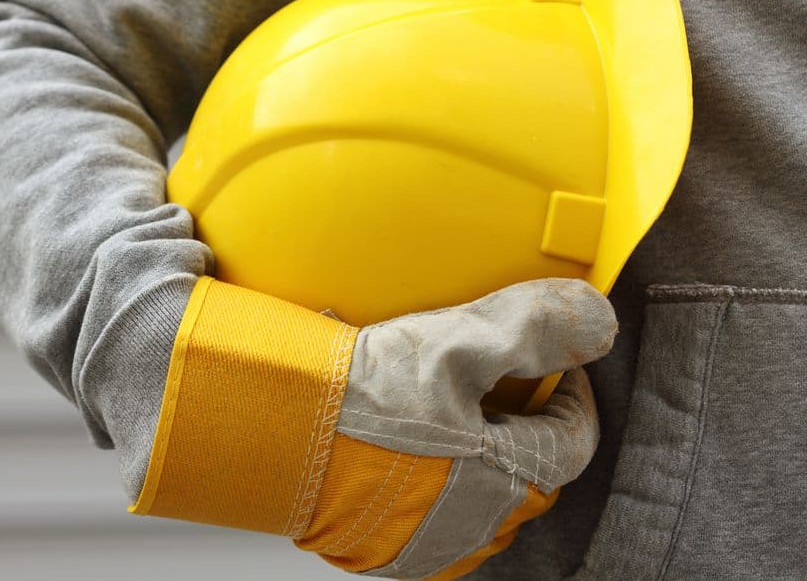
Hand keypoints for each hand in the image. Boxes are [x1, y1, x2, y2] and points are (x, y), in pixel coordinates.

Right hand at [297, 278, 616, 578]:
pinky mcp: (388, 553)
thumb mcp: (454, 346)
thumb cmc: (360, 400)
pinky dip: (442, 487)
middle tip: (504, 389)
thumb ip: (530, 329)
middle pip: (531, 474)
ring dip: (485, 463)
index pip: (573, 440)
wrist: (274, 435)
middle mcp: (477, 525)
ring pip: (487, 502)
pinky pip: (438, 521)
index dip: (575, 398)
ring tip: (455, 418)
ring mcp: (432, 545)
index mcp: (505, 478)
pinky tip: (414, 455)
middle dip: (527, 430)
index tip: (562, 370)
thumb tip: (596, 319)